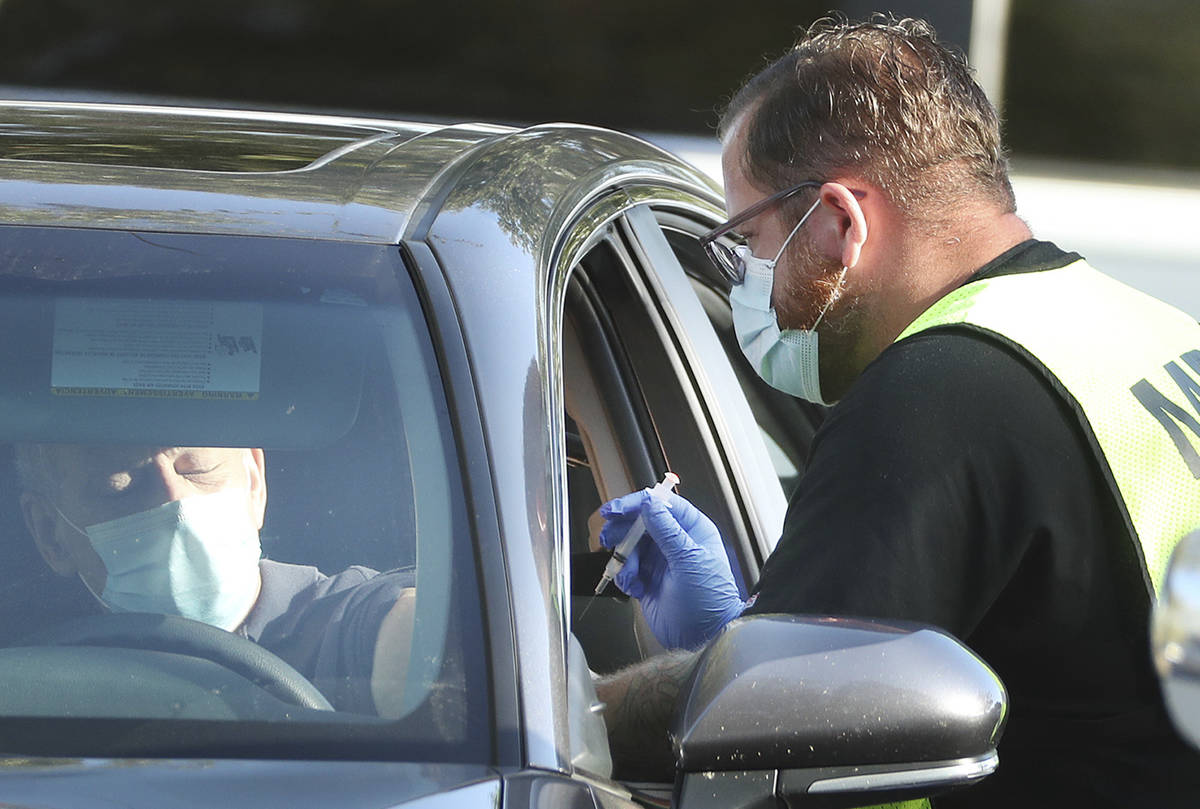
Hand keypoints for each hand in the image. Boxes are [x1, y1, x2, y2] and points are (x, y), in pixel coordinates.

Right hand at [599, 490, 745, 648]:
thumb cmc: (709, 600)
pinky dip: (625, 576)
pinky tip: (635, 587)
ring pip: (630, 546)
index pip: (661, 505)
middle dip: (622, 531)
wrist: (705, 637)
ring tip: (628, 573)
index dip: (637, 504)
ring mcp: (660, 560)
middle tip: (608, 538)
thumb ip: (667, 530)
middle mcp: (675, 542)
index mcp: (692, 530)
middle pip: (640, 523)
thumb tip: (650, 504)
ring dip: (623, 559)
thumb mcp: (689, 560)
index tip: (616, 509)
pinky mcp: (648, 579)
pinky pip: (627, 569)